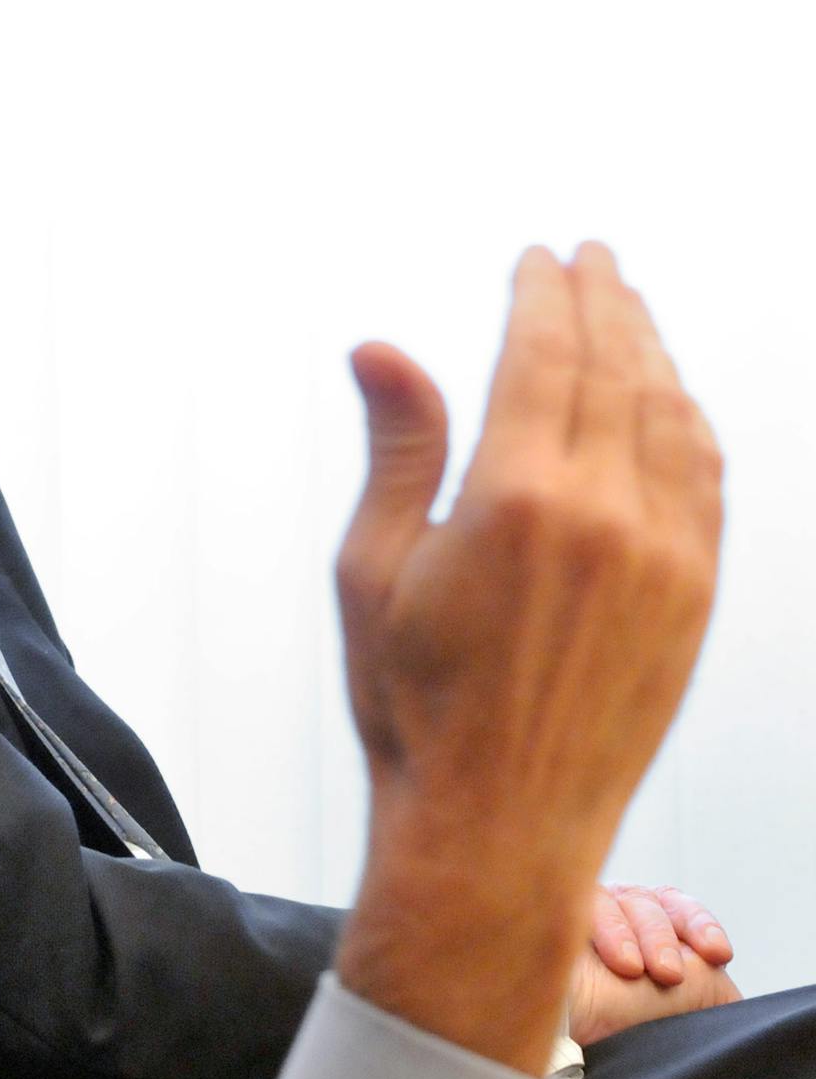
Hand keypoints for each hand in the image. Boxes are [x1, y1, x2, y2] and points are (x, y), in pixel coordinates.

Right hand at [333, 244, 723, 1071]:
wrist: (497, 822)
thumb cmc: (415, 705)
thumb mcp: (373, 571)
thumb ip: (399, 449)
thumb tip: (381, 347)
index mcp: (516, 500)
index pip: (546, 354)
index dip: (543, 294)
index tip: (538, 256)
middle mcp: (607, 514)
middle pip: (617, 367)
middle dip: (605, 299)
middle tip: (591, 256)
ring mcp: (667, 554)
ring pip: (671, 414)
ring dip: (652, 348)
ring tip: (629, 307)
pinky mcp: (698, 594)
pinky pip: (706, 476)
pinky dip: (688, 417)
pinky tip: (669, 398)